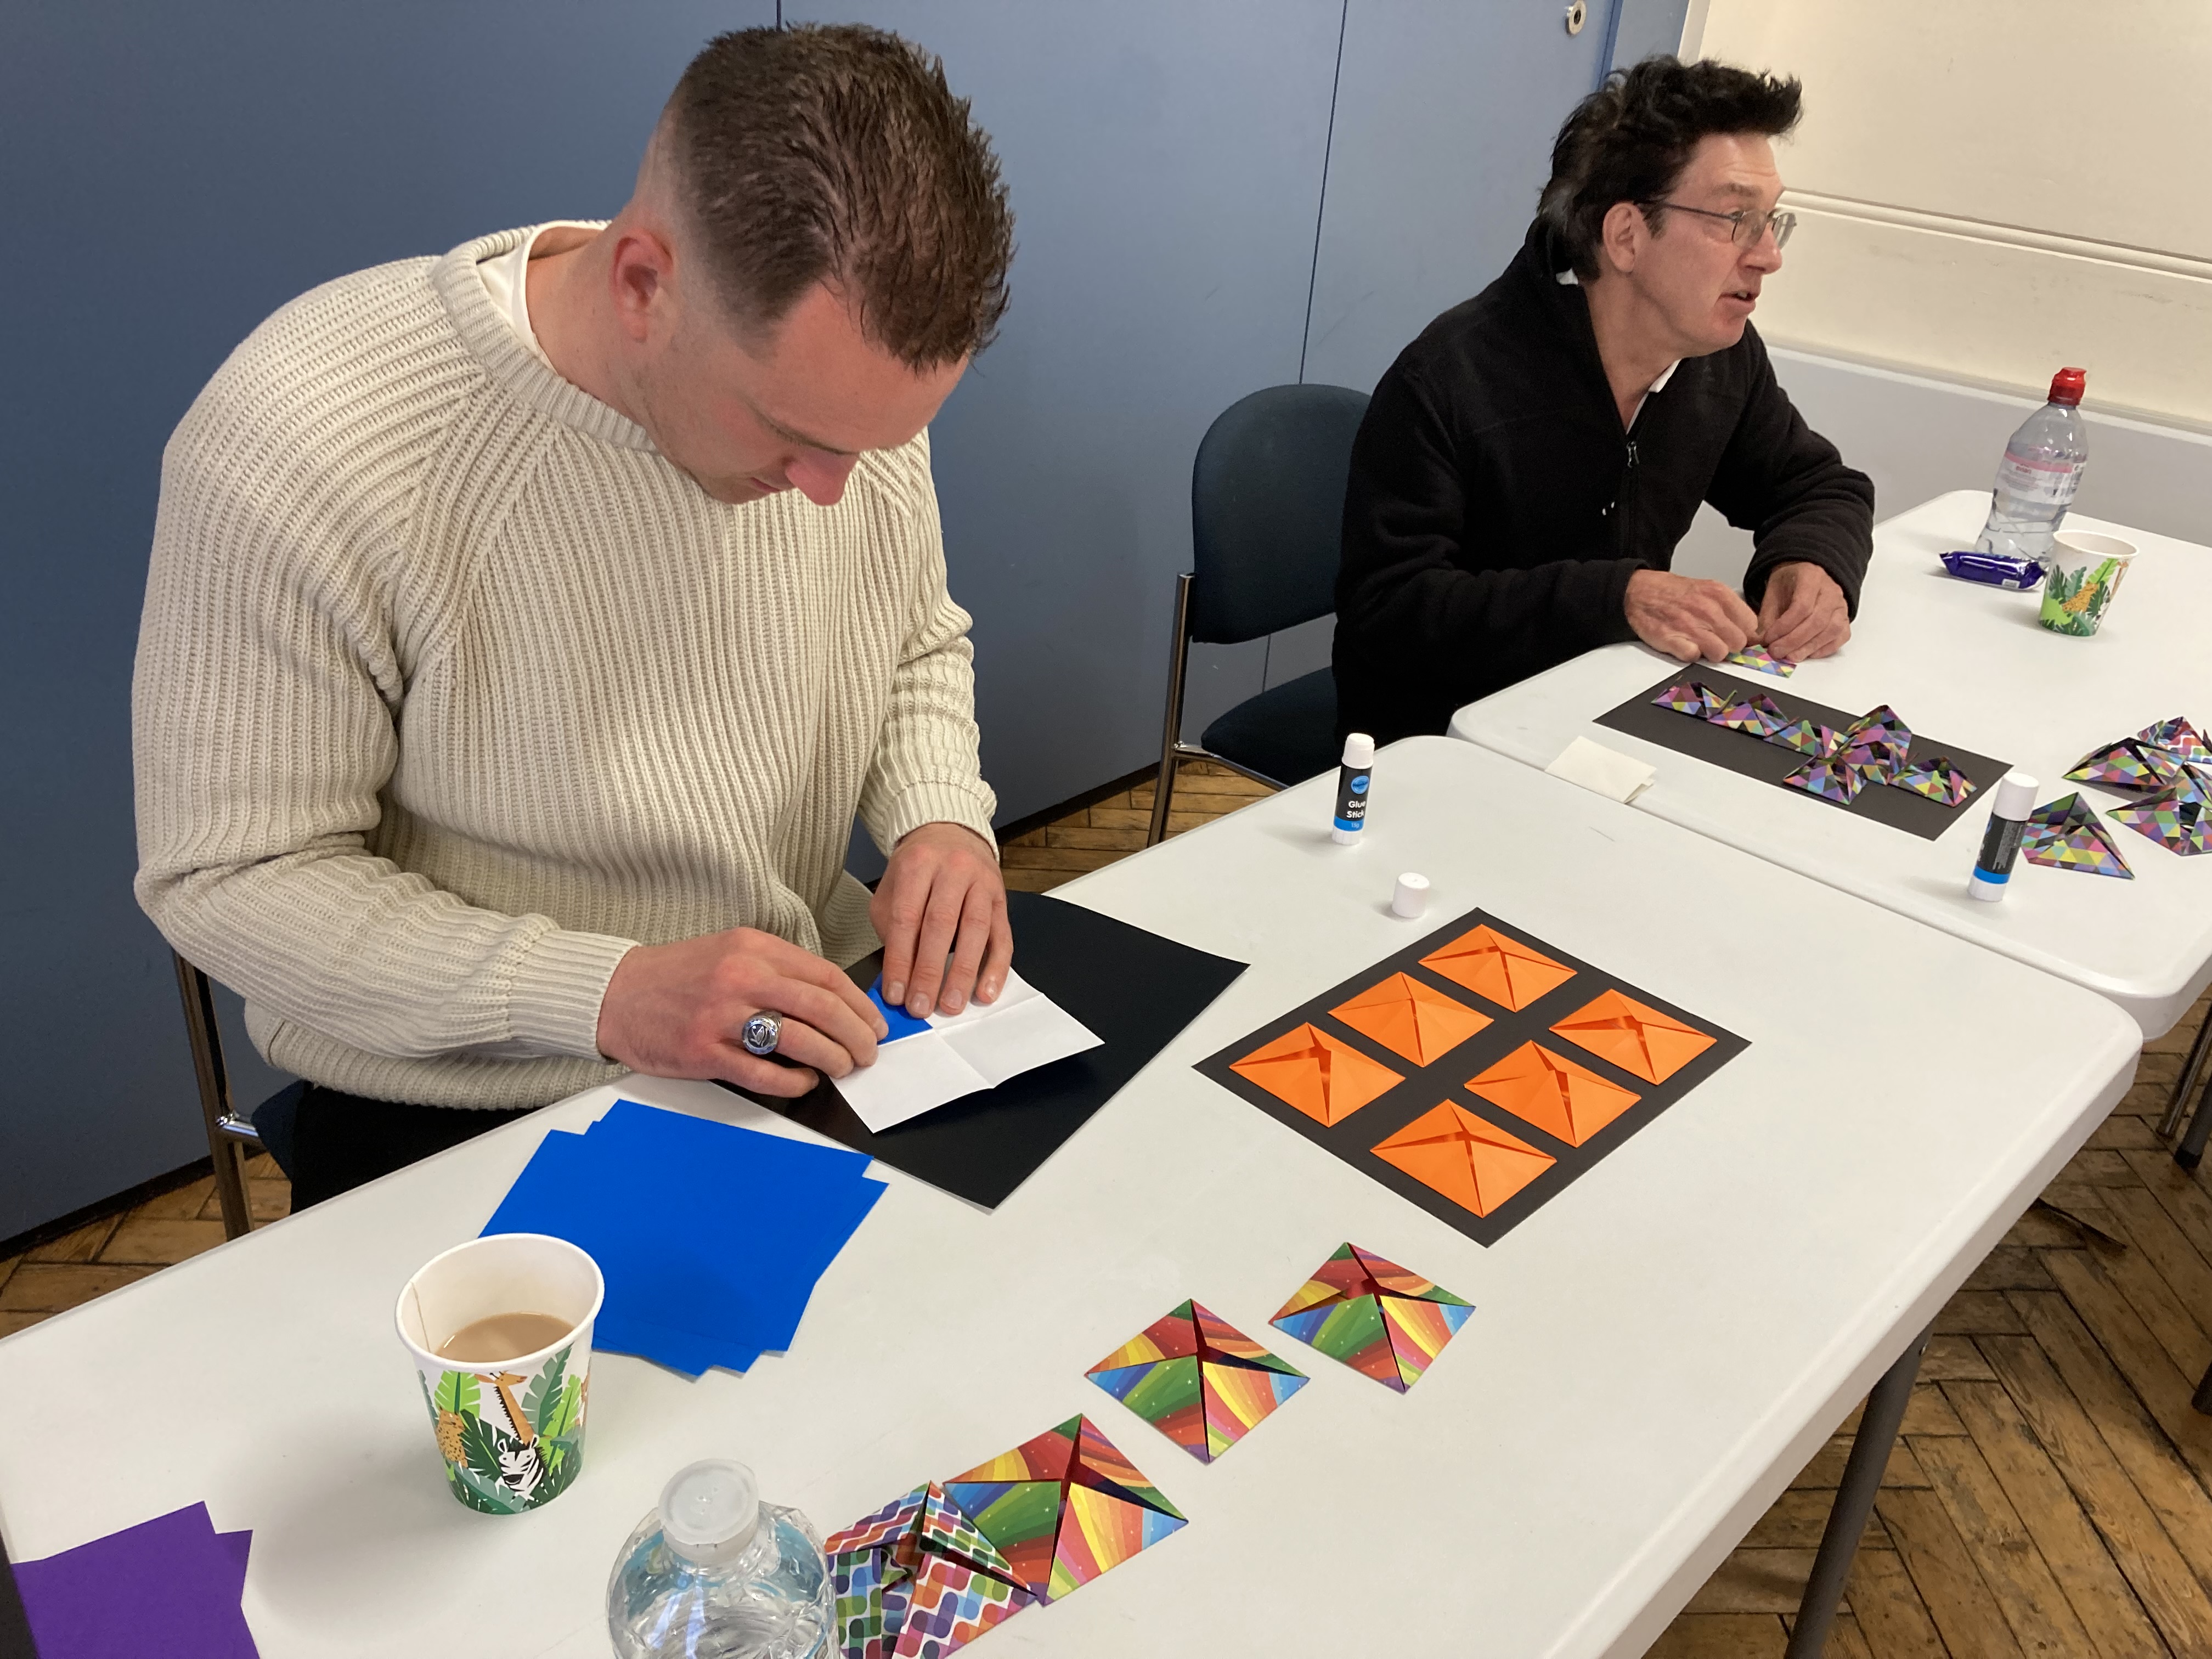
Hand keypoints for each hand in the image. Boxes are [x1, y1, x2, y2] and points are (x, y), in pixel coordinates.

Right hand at [595, 927, 887, 1096]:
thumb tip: (832, 1001)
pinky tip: (803, 1082)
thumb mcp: (731, 952)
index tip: (874, 1023)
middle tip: (868, 1052)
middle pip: (822, 1007)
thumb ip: (778, 969)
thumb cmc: (677, 976)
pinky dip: (794, 1081)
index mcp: (754, 948)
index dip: (860, 1005)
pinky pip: (764, 1073)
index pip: (826, 976)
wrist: (615, 994)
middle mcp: (741, 977)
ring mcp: (722, 1015)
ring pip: (800, 1040)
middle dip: (856, 1035)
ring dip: (833, 1059)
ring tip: (842, 1068)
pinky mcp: (703, 1051)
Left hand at [873, 822, 1011, 1017]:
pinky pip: (1003, 936)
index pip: (906, 917)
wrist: (951, 834)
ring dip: (963, 973)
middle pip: (941, 924)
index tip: (895, 993)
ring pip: (975, 930)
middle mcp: (953, 869)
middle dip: (929, 971)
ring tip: (951, 1004)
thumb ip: (890, 929)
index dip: (900, 960)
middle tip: (921, 1005)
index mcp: (918, 864)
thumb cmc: (918, 868)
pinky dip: (995, 968)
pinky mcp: (1001, 899)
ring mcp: (982, 883)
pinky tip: (985, 991)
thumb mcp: (892, 887)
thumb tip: (894, 980)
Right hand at [1623, 569, 1759, 661]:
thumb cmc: (1674, 594)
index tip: (1735, 636)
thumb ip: (1730, 609)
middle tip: (1715, 640)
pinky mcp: (1672, 640)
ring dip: (1710, 653)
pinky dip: (1689, 655)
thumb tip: (1749, 632)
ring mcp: (1690, 625)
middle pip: (1738, 643)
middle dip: (1728, 645)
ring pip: (1720, 653)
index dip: (1743, 634)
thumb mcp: (1708, 590)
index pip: (1751, 625)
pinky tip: (1684, 645)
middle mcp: (1708, 609)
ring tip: (1700, 644)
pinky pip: (1694, 657)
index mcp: (1719, 595)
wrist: (1639, 591)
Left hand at [1756, 561, 1850, 661]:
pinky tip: (1808, 654)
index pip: (1801, 607)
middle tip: (1777, 652)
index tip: (1769, 639)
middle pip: (1817, 621)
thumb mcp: (1772, 593)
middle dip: (1794, 641)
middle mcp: (1831, 591)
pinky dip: (1825, 648)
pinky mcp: (1845, 618)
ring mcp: (1841, 605)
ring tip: (1790, 656)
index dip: (1784, 627)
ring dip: (1809, 648)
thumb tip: (1759, 641)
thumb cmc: (1788, 585)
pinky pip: (1841, 636)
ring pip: (1831, 630)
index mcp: (1811, 578)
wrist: (1804, 576)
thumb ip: (1766, 618)